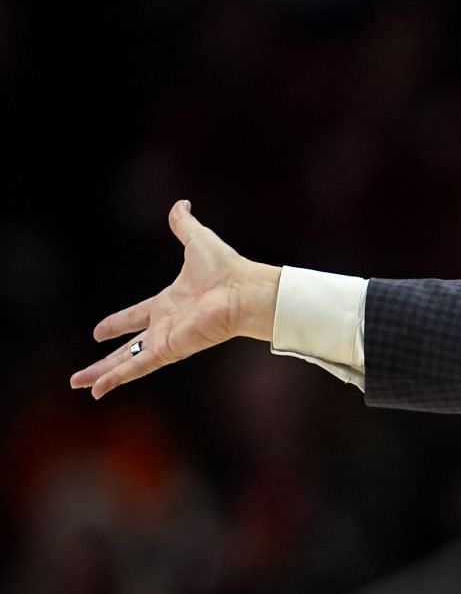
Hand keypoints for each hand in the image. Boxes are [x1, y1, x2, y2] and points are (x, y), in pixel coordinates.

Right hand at [69, 200, 279, 398]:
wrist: (247, 291)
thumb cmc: (229, 269)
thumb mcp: (197, 240)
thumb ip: (184, 225)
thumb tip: (181, 204)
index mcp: (169, 304)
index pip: (136, 316)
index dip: (117, 323)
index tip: (98, 332)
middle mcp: (166, 325)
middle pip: (127, 347)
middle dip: (104, 359)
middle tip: (83, 373)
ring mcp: (167, 340)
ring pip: (128, 361)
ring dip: (103, 373)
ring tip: (80, 385)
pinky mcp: (170, 349)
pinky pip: (138, 366)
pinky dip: (118, 377)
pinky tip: (99, 389)